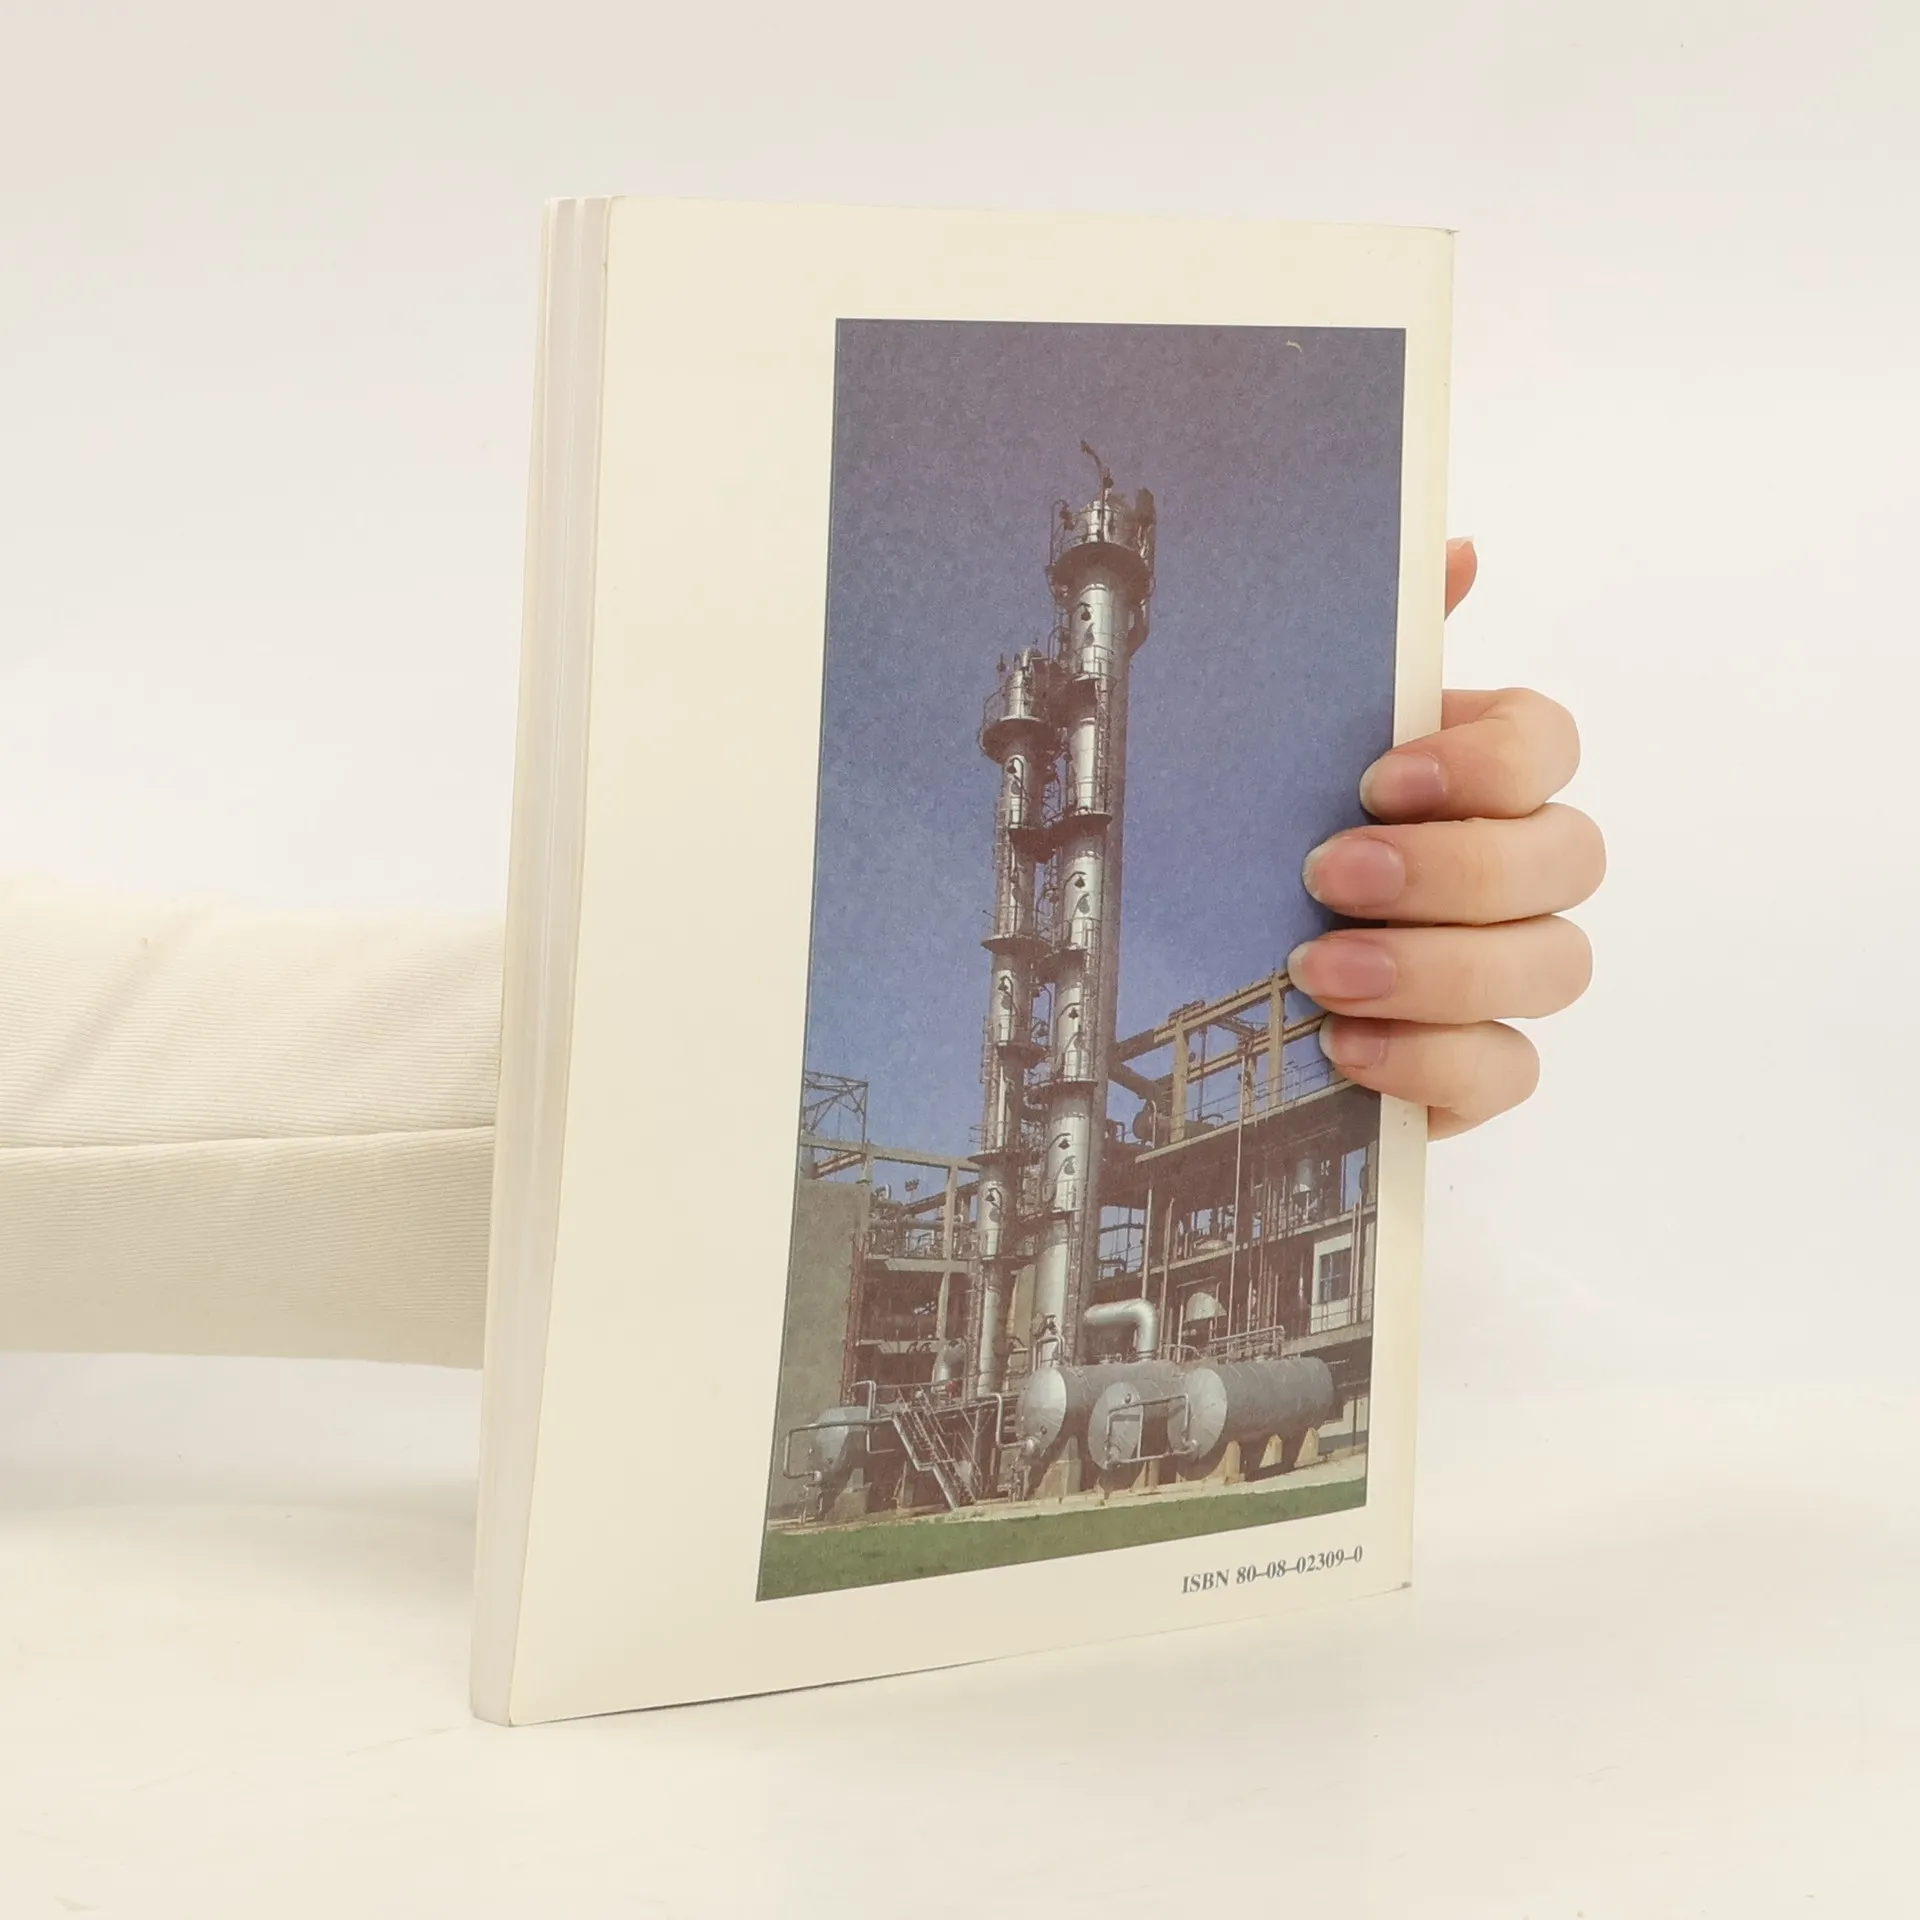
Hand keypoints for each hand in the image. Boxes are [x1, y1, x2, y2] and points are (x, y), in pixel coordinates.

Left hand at [1287, 539, 1603, 1138]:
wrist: (1215, 961)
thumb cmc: (1272, 832)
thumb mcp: (1293, 738)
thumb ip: (1374, 649)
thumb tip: (1456, 549)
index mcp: (1482, 774)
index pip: (1548, 745)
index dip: (1484, 761)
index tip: (1380, 776)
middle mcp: (1520, 869)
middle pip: (1567, 858)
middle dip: (1451, 870)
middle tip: (1326, 875)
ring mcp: (1510, 972)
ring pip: (1553, 967)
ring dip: (1437, 970)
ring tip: (1318, 972)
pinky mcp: (1478, 1065)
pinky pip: (1508, 1071)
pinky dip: (1433, 1062)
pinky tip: (1346, 1046)